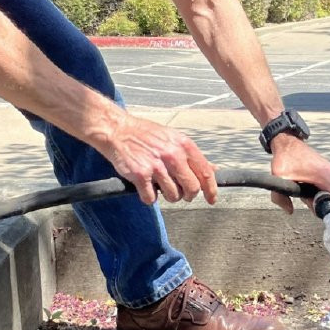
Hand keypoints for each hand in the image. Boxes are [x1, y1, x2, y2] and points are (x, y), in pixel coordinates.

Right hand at [100, 112, 218, 205]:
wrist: (117, 130)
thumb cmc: (144, 134)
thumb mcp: (173, 138)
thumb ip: (191, 155)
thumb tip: (212, 169)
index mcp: (183, 145)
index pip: (205, 172)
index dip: (211, 190)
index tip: (211, 199)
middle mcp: (172, 155)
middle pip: (192, 188)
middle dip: (188, 195)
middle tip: (180, 194)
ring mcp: (157, 166)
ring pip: (173, 196)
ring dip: (167, 196)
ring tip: (159, 185)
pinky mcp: (141, 175)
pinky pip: (151, 198)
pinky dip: (149, 197)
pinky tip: (145, 187)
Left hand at [268, 134, 329, 215]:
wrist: (288, 142)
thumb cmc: (285, 158)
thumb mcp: (279, 178)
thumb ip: (280, 197)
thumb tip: (290, 211)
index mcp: (326, 176)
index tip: (327, 215)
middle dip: (327, 205)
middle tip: (309, 203)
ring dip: (323, 198)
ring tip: (305, 194)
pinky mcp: (329, 169)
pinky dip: (323, 191)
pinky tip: (307, 188)